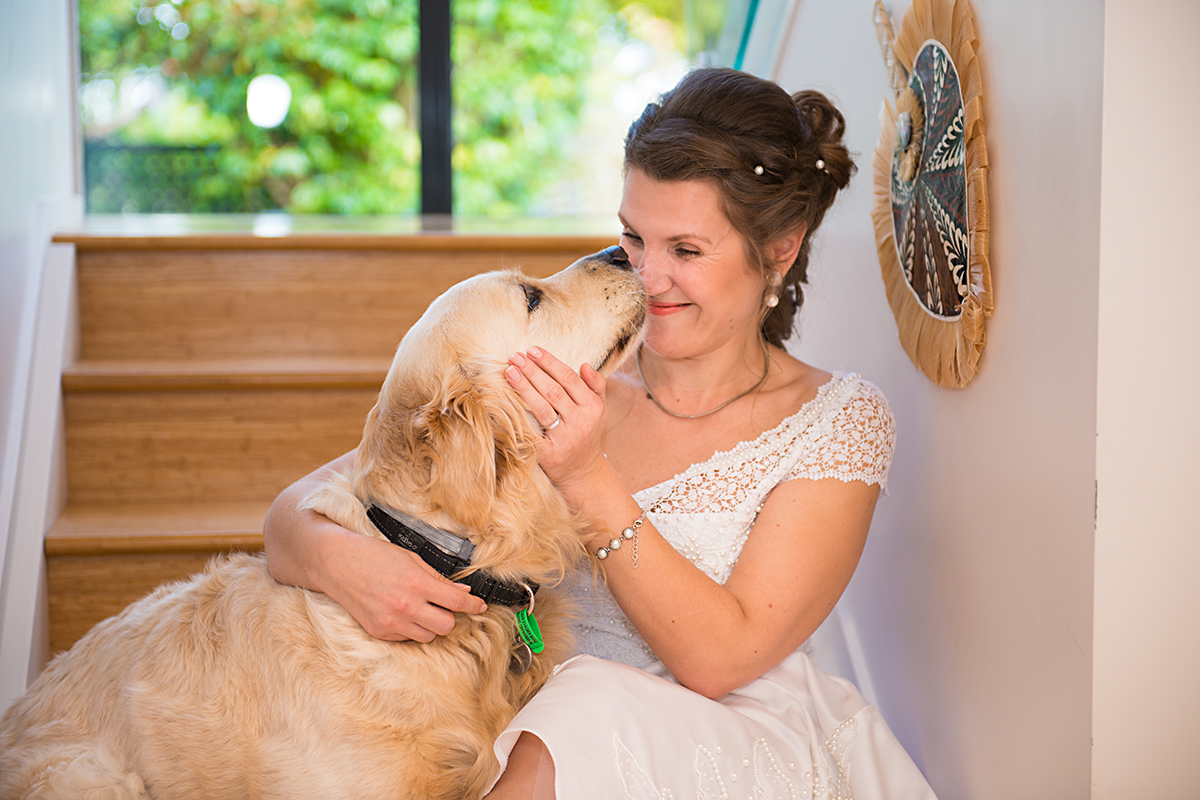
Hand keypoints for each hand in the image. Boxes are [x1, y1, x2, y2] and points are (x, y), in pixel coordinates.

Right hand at [320, 528, 488, 641]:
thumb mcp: (411, 559)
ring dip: (430, 624)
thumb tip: (462, 591)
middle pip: (447, 626)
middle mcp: (406, 607)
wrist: (337, 564)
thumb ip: (437, 578)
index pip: (457, 603)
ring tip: (420, 608)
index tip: (480, 606)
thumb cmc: (373, 556)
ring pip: (428, 636)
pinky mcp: (380, 632)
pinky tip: (402, 612)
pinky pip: (407, 638)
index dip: (474, 606)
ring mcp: (392, 622)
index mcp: (417, 584)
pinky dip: (411, 628)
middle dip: (450, 616)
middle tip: (443, 605)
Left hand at [504, 346, 610, 497]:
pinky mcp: (548, 455)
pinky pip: (531, 432)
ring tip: (509, 371)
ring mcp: (564, 440)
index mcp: (593, 408)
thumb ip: (595, 385)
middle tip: (515, 357)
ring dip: (524, 388)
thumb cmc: (587, 432)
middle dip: (532, 372)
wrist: (583, 472)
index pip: (569, 379)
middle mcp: (581, 423)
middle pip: (553, 391)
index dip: (550, 363)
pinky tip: (505, 401)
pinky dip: (519, 416)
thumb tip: (584, 365)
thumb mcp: (599, 409)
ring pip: (542, 409)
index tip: (532, 350)